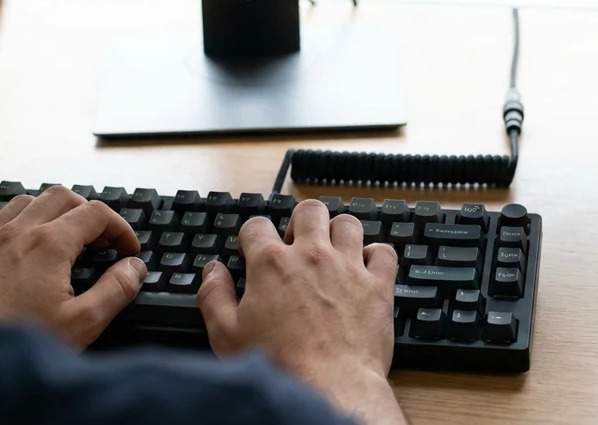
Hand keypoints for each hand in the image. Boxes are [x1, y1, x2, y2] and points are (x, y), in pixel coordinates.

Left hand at [0, 186, 145, 348]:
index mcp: (49, 245)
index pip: (97, 213)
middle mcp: (18, 233)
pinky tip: (21, 246)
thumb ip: (115, 291)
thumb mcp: (81, 324)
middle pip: (62, 196)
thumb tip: (134, 268)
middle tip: (100, 240)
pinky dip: (17, 223)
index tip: (127, 249)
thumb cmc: (14, 341)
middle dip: (88, 212)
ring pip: (27, 201)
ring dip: (51, 211)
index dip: (120, 227)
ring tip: (63, 236)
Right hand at [198, 200, 405, 424]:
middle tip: (297, 245)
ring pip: (348, 223)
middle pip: (309, 211)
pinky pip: (384, 251)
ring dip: (338, 233)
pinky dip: (376, 255)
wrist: (329, 387)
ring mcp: (348, 267)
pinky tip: (366, 268)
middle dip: (301, 222)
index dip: (252, 236)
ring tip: (332, 252)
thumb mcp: (227, 335)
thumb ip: (214, 296)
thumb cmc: (279, 365)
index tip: (254, 250)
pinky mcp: (377, 286)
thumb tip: (213, 271)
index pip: (257, 225)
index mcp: (271, 264)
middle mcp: (311, 256)